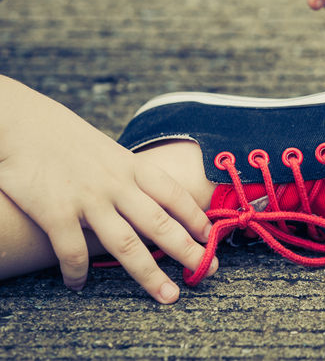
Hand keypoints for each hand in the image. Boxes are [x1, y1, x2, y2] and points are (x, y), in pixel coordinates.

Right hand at [0, 77, 214, 302]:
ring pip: (127, 245)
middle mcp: (116, 184)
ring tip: (168, 295)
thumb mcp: (106, 150)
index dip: (196, 218)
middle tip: (207, 270)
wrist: (20, 123)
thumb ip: (126, 174)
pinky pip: (72, 251)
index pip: (174, 194)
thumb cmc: (63, 137)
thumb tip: (147, 196)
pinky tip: (78, 285)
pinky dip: (77, 273)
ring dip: (150, 275)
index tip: (211, 237)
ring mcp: (88, 199)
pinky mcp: (55, 211)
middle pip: (160, 224)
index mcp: (132, 165)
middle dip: (188, 250)